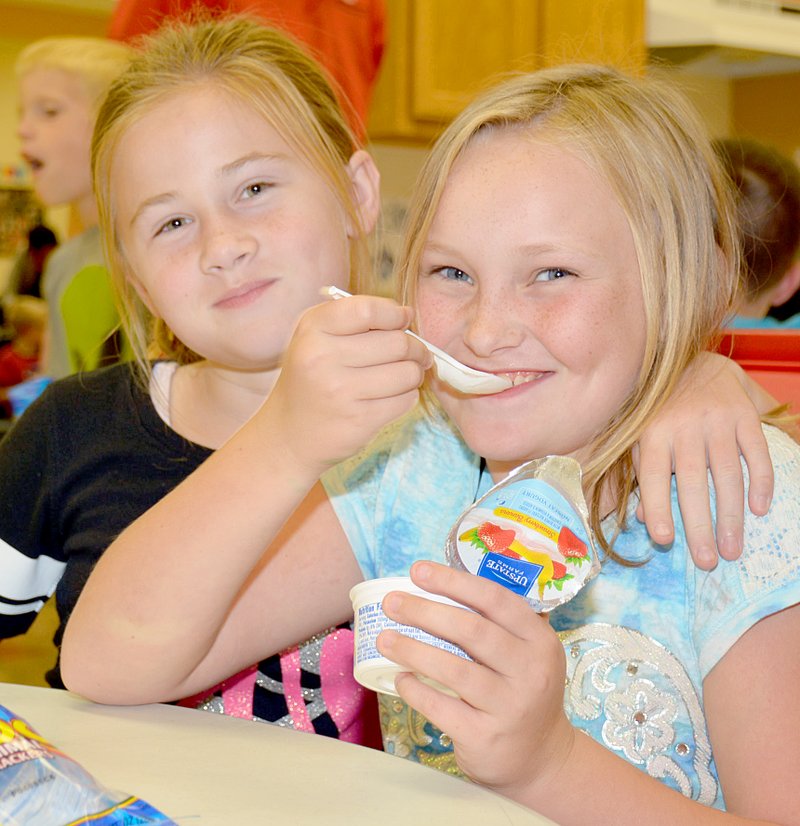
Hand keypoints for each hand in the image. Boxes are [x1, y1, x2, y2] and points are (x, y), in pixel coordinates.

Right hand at [263, 294, 430, 476]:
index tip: (403, 319)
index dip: (394, 313)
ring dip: (414, 372)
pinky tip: (392, 395)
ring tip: (404, 374)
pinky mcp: (359, 420)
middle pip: (397, 343)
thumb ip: (354, 318)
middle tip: (416, 352)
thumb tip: (406, 314)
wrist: (289, 434)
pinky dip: (407, 395)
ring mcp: (341, 391)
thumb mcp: (315, 336)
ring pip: (407, 373)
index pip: (367, 310)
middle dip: (415, 347)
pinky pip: (405, 400)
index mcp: (313, 329)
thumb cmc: (310, 378)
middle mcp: (323, 358)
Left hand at [378, 561, 574, 797]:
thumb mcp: (524, 653)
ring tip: (384, 639)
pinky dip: (416, 690)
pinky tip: (400, 678)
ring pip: (454, 669)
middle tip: (391, 603)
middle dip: (425, 612)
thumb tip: (435, 588)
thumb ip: (494, 624)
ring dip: (413, 650)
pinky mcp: (486, 737)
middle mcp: (530, 671)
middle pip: (471, 630)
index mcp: (538, 639)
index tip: (418, 571)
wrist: (541, 758)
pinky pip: (442, 708)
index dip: (453, 582)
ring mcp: (510, 706)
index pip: (495, 599)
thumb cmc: (520, 691)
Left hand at [634, 352, 773, 569]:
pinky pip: (756, 453)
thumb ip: (641, 475)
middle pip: (691, 483)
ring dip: (731, 516)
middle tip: (707, 562)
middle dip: (700, 526)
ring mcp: (716, 420)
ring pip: (726, 474)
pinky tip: (760, 510)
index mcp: (652, 433)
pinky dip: (761, 482)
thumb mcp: (640, 437)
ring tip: (732, 550)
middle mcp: (684, 426)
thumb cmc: (659, 411)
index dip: (657, 508)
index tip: (664, 540)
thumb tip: (644, 518)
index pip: (652, 476)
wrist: (690, 362)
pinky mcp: (744, 416)